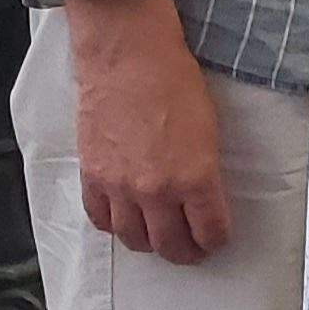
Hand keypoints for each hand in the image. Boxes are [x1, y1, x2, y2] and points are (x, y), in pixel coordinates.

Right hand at [63, 0, 231, 264]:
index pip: (209, 230)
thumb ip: (205, 170)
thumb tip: (203, 197)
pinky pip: (100, 219)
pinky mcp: (92, 176)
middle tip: (192, 249)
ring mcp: (120, 186)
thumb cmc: (174, 81)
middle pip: (170, 244)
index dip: (216, 240)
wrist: (127, 57)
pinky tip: (125, 220)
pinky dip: (114, 226)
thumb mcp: (209, 128)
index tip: (217, 240)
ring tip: (159, 237)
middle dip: (185, 252)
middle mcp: (156, 190)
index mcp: (195, 177)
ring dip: (149, 244)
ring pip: (133, 239)